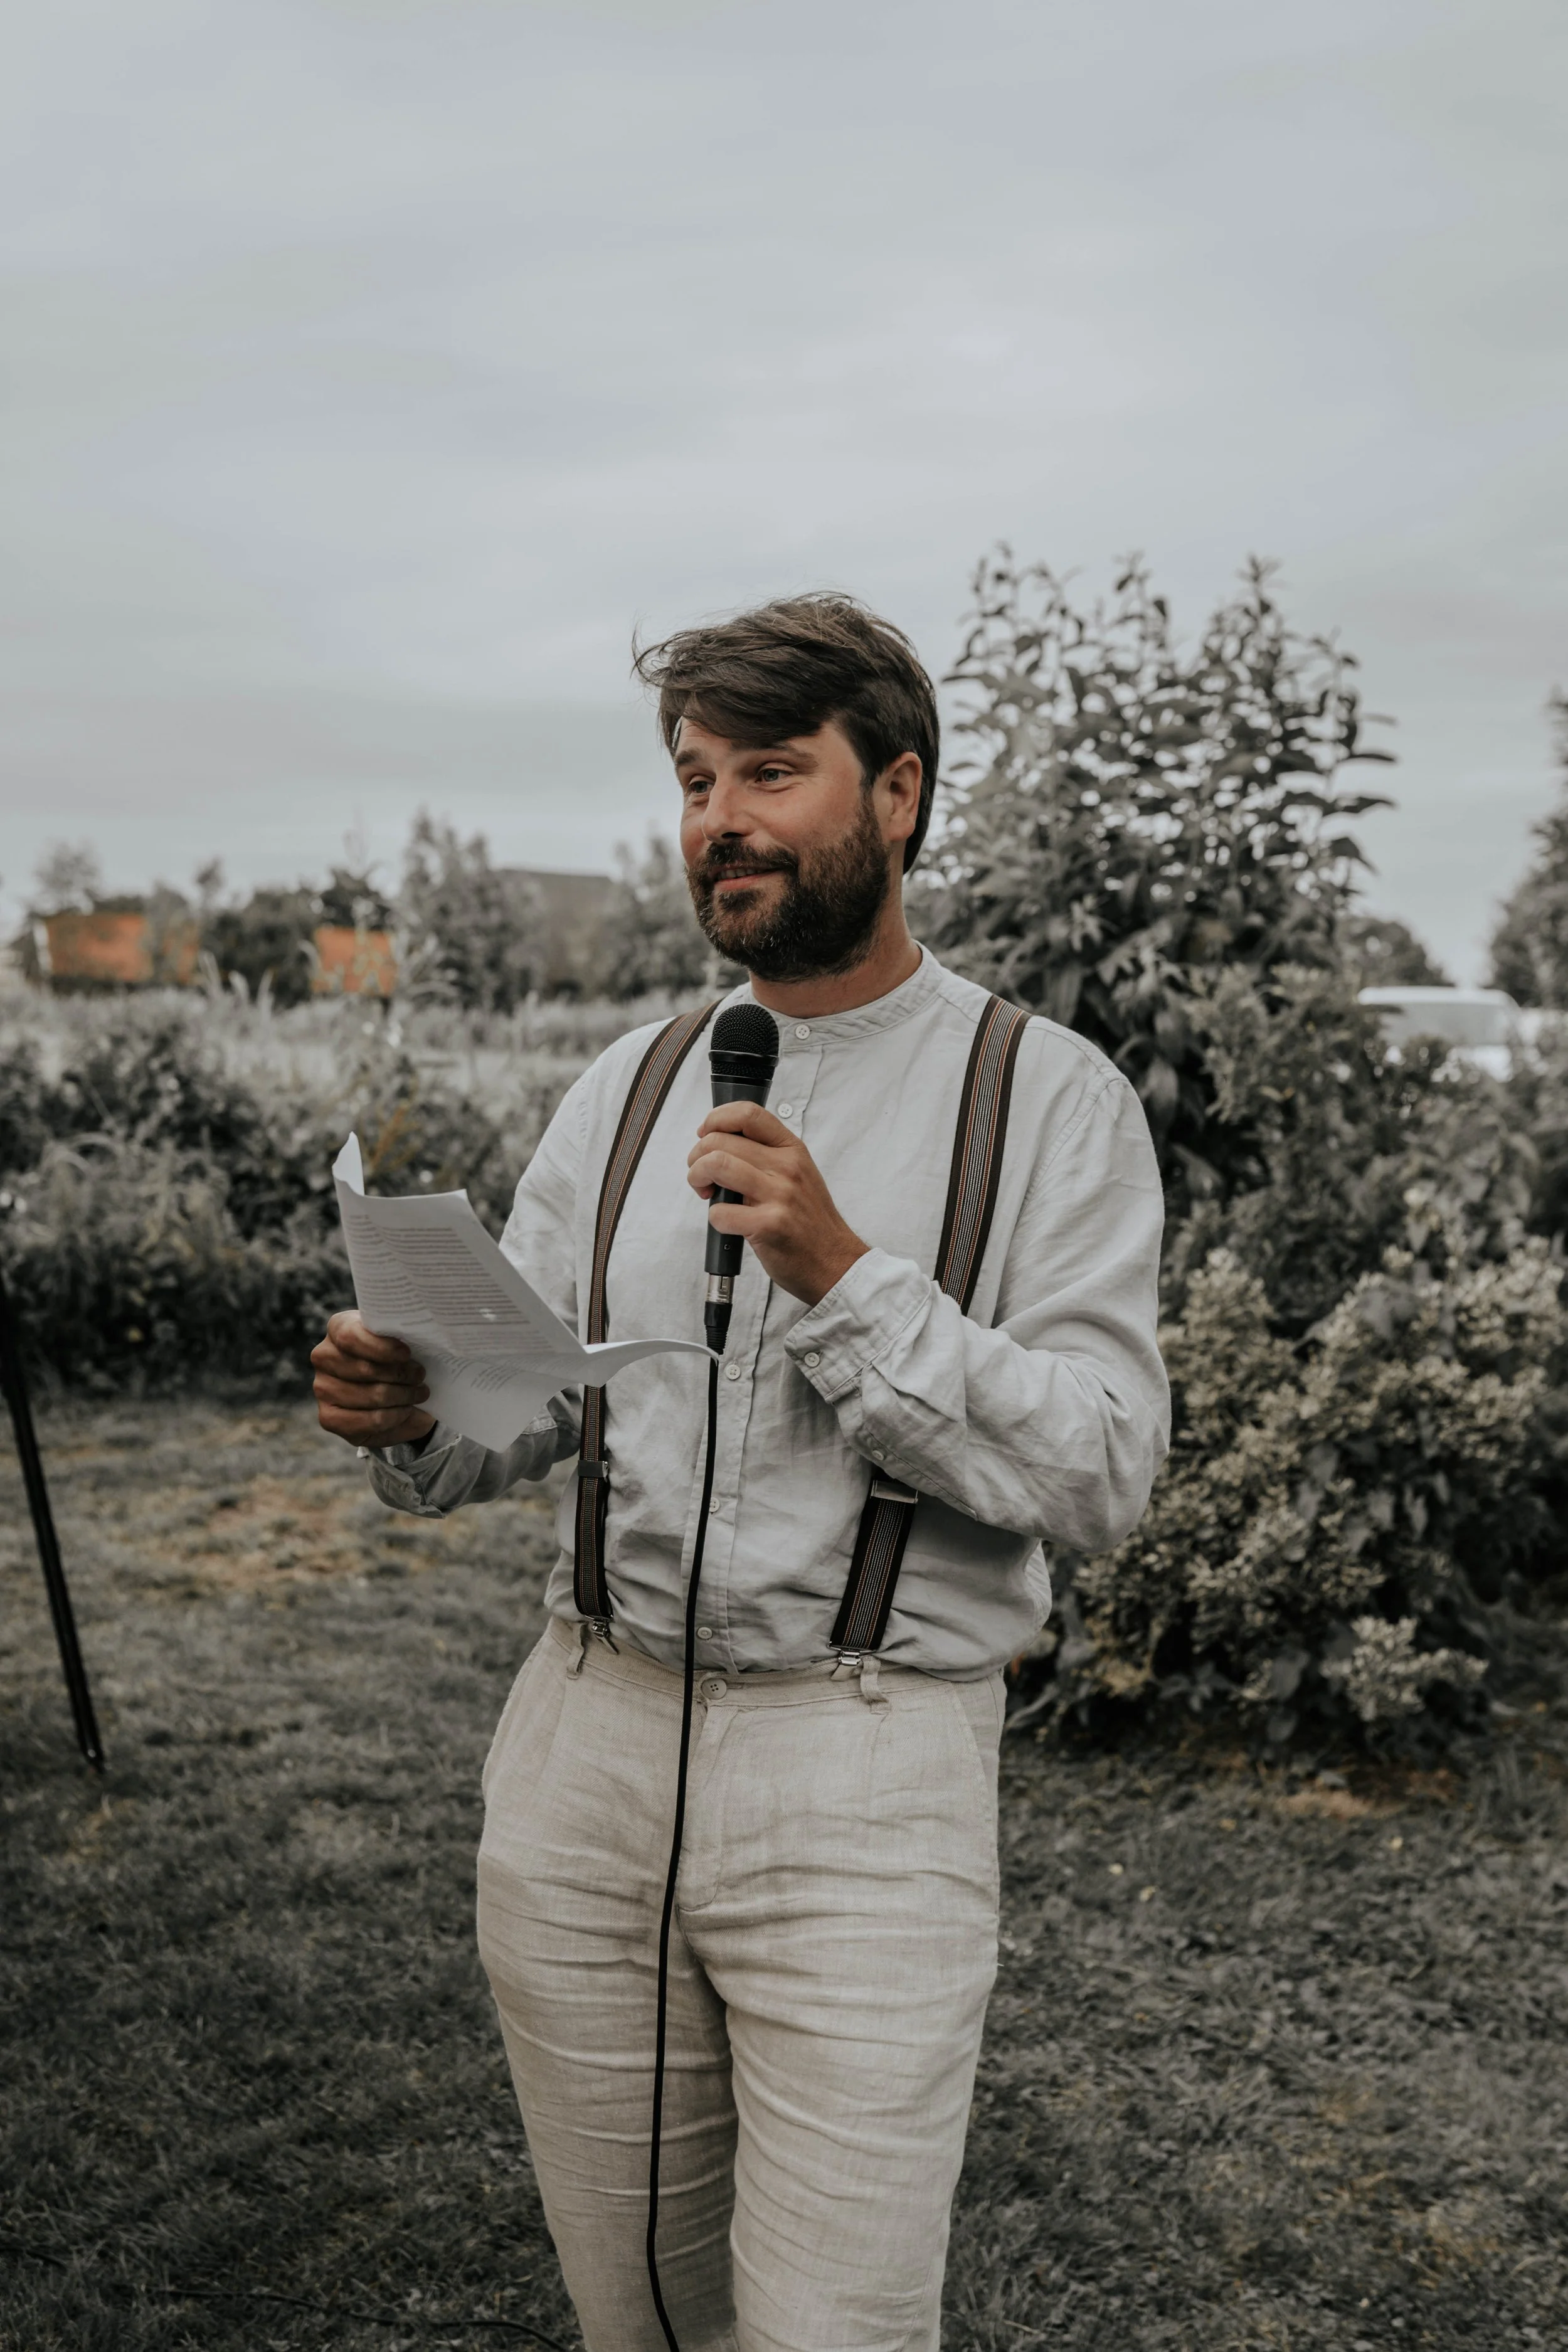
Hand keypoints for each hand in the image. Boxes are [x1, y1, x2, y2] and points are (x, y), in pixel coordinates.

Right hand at [312, 1311, 435, 1448]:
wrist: (394, 1388)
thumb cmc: (397, 1358)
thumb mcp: (401, 1342)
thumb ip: (403, 1339)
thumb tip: (421, 1344)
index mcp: (339, 1328)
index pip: (350, 1336)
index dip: (380, 1347)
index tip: (407, 1353)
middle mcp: (324, 1356)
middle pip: (365, 1369)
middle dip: (400, 1375)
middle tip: (421, 1376)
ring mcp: (322, 1388)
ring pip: (370, 1396)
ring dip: (403, 1396)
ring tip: (419, 1393)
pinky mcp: (328, 1417)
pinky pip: (367, 1421)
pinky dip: (394, 1417)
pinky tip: (405, 1410)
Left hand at [686, 1102, 868, 1307]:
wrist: (835, 1262)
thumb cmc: (810, 1222)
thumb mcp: (799, 1175)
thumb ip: (766, 1156)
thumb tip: (720, 1144)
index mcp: (792, 1150)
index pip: (748, 1113)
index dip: (716, 1119)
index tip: (705, 1134)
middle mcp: (787, 1167)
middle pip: (720, 1140)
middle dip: (697, 1157)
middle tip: (702, 1176)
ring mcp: (779, 1195)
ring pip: (716, 1165)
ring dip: (697, 1178)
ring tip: (706, 1192)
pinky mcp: (769, 1225)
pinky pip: (720, 1211)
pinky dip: (714, 1217)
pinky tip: (727, 1223)